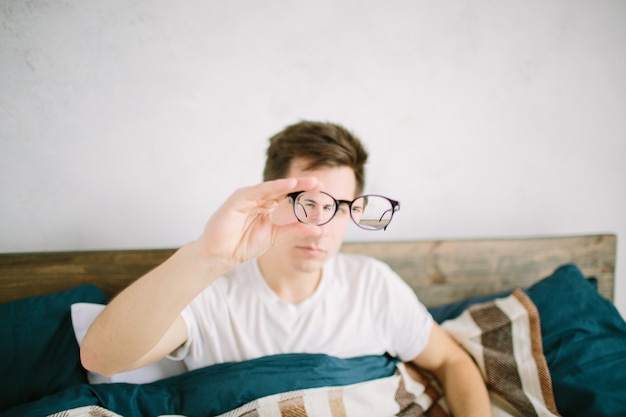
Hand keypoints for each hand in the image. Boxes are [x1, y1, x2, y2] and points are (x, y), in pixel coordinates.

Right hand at [197, 176, 321, 265]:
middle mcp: (258, 199)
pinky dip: (274, 187)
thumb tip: (318, 229)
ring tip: (308, 182)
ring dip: (291, 184)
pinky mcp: (239, 198)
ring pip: (273, 188)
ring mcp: (249, 197)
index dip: (304, 194)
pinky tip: (288, 185)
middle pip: (283, 190)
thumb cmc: (243, 244)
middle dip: (301, 185)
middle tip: (319, 183)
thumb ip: (295, 231)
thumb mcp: (275, 237)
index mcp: (266, 206)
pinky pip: (259, 191)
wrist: (221, 255)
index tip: (321, 192)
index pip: (288, 197)